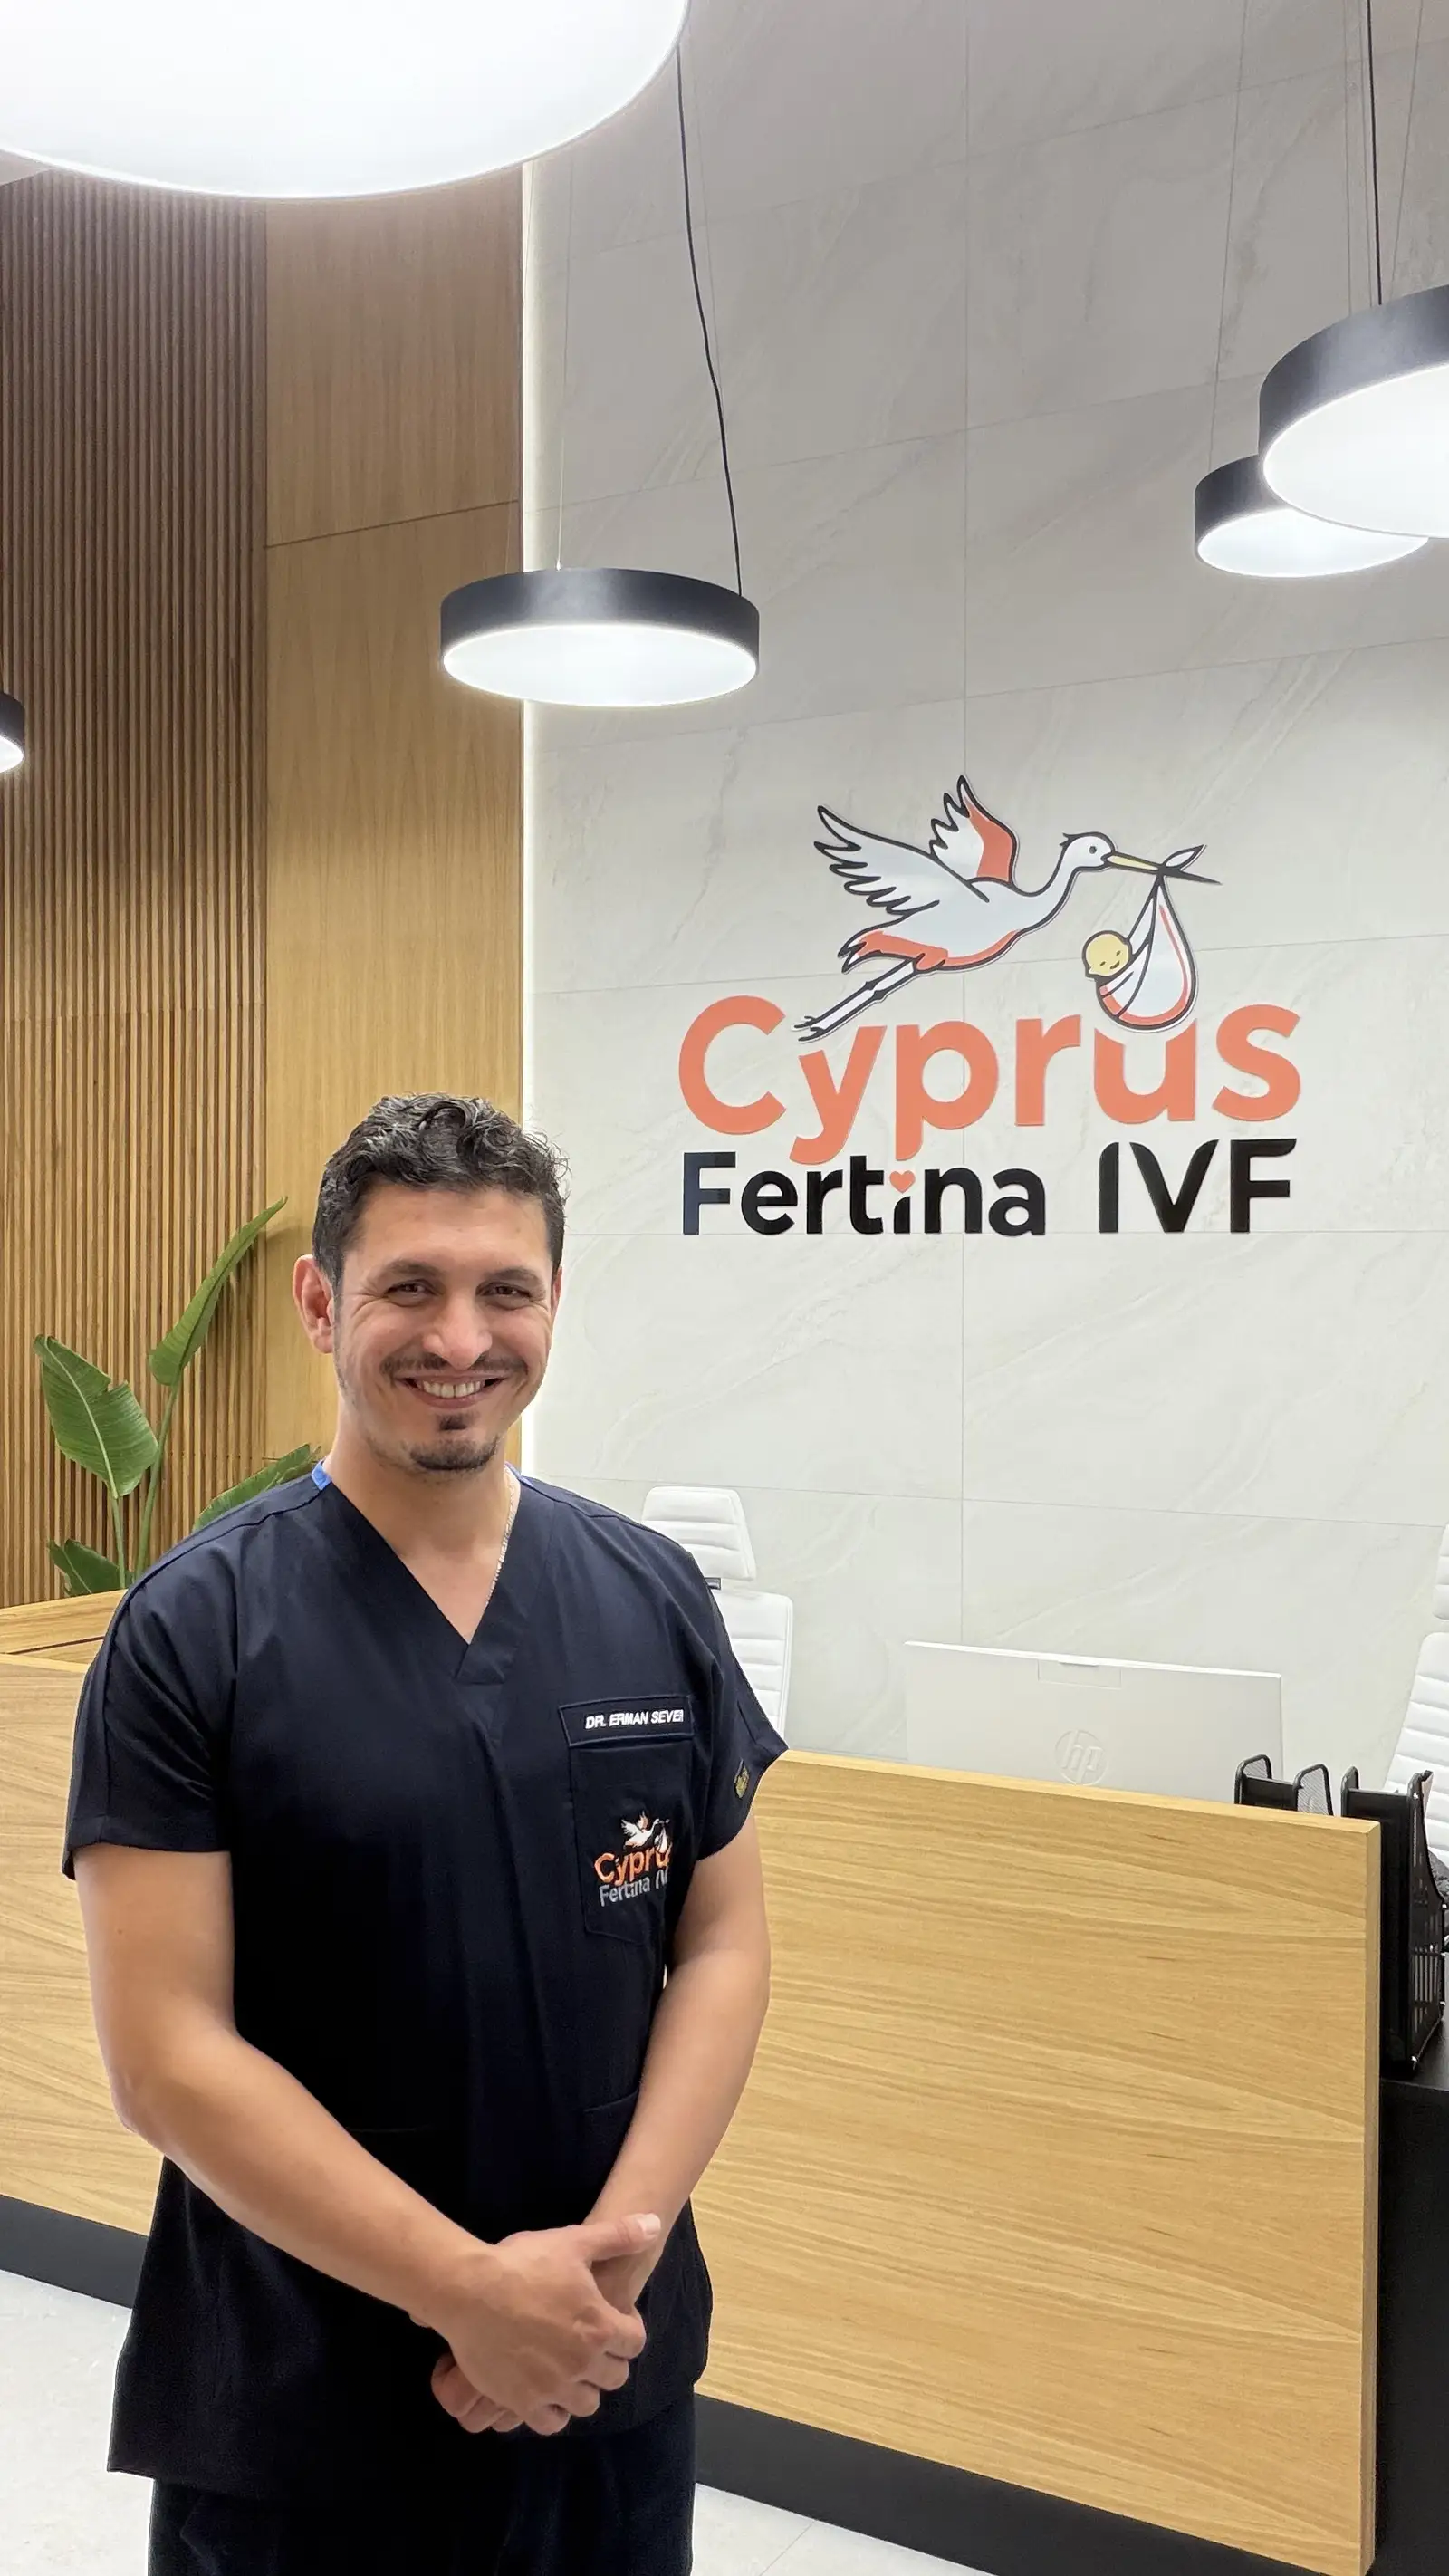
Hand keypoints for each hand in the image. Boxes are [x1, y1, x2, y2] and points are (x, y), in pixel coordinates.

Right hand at [425, 2211, 658, 2435]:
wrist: (469, 2291)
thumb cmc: (523, 2264)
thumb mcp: (574, 2241)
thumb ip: (618, 2236)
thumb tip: (655, 2224)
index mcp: (599, 2327)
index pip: (634, 2343)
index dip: (628, 2328)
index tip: (612, 2318)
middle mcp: (582, 2364)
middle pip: (614, 2377)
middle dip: (608, 2360)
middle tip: (589, 2343)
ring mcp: (552, 2387)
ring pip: (586, 2404)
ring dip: (583, 2389)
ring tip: (569, 2369)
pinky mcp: (522, 2402)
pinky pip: (551, 2422)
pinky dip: (554, 2412)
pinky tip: (546, 2391)